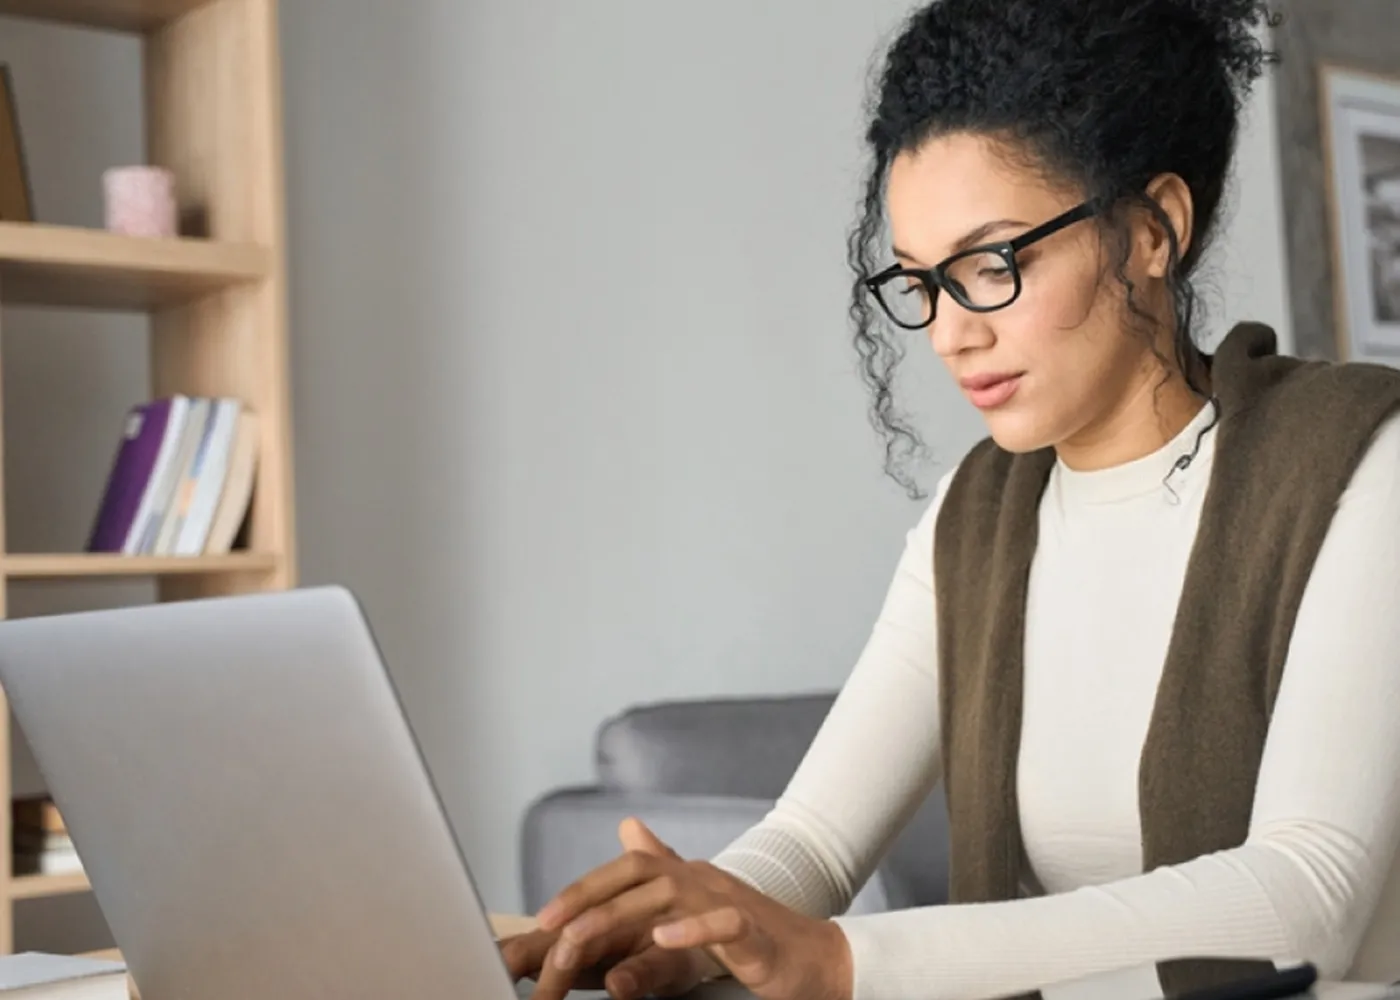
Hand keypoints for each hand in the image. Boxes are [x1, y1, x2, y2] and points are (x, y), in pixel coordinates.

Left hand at [531, 818, 853, 999]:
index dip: (583, 888)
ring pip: (670, 896)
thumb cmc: (753, 938)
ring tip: (580, 938)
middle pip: (639, 875)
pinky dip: (693, 929)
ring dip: (620, 915)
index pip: (627, 868)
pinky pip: (725, 923)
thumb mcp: (697, 904)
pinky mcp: (757, 934)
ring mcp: (731, 903)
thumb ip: (661, 868)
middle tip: (548, 929)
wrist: (818, 960)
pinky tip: (662, 939)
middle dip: (588, 900)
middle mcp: (704, 880)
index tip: (544, 916)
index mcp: (687, 876)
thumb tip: (626, 826)